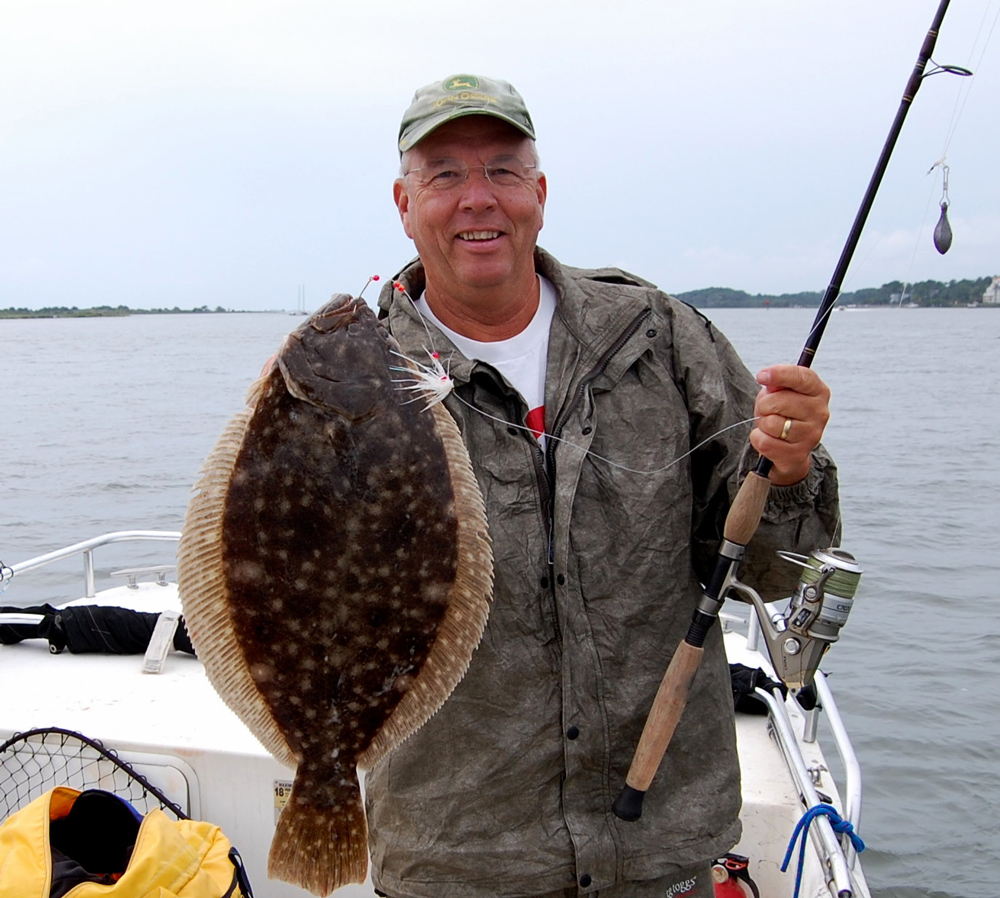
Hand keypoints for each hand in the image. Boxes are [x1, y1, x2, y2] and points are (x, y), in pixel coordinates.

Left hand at [750, 365, 830, 485]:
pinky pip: (764, 442)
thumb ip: (776, 385)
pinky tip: (769, 438)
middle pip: (778, 401)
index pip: (801, 377)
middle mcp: (820, 412)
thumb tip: (771, 383)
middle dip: (764, 405)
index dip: (779, 374)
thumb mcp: (779, 393)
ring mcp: (811, 435)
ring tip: (770, 426)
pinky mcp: (798, 454)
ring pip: (770, 423)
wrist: (788, 448)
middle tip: (767, 410)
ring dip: (762, 423)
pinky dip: (758, 438)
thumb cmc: (782, 413)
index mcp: (818, 391)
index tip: (761, 376)